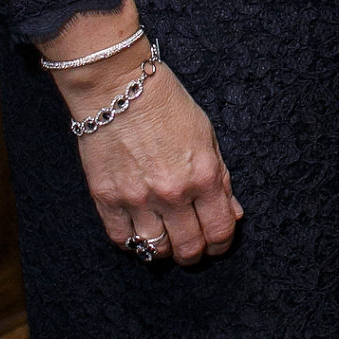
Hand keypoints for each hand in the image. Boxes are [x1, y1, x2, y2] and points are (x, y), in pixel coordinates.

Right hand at [43, 2, 241, 263]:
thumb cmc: (167, 104)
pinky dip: (133, 243)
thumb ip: (221, 179)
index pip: (219, 232)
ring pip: (156, 250)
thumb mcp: (206, 136)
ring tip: (166, 239)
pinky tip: (139, 232)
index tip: (217, 243)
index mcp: (204, 177)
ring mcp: (137, 199)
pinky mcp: (106, 198)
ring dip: (165, 251)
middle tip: (191, 245)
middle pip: (189, 248)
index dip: (221, 244)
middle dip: (195, 253)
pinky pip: (122, 239)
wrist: (117, 85)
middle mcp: (172, 194)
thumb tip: (233, 213)